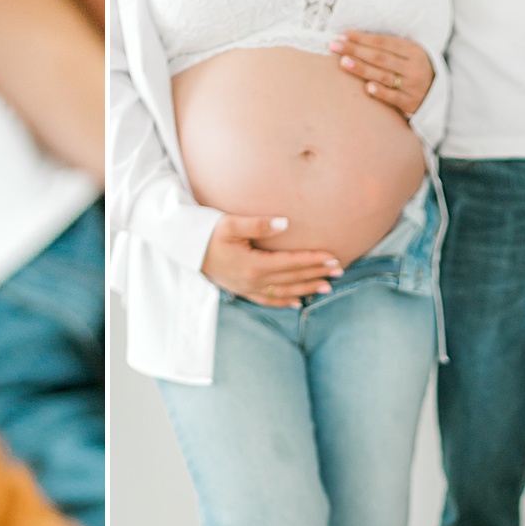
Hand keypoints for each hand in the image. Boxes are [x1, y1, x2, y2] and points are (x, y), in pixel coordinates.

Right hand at [200, 215, 340, 307]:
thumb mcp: (230, 224)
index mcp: (253, 265)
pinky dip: (283, 302)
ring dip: (306, 289)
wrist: (185, 249)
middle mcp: (253, 281)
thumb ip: (258, 224)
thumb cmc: (206, 232)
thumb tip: (285, 223)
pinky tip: (297, 302)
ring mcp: (247, 288)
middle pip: (292, 278)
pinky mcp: (241, 290)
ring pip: (284, 291)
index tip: (333, 257)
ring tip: (327, 287)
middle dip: (317, 274)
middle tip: (339, 270)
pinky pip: (267, 300)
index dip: (314, 260)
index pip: (291, 263)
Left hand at [329, 32, 433, 122]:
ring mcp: (412, 85)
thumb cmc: (413, 69)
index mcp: (413, 50)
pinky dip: (380, 92)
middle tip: (334, 46)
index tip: (342, 35)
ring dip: (362, 69)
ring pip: (383, 76)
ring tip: (343, 62)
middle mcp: (413, 67)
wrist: (437, 94)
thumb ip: (387, 47)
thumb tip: (352, 37)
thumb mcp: (408, 54)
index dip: (362, 38)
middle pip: (380, 57)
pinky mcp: (410, 103)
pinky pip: (393, 97)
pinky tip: (367, 88)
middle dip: (355, 50)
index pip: (383, 42)